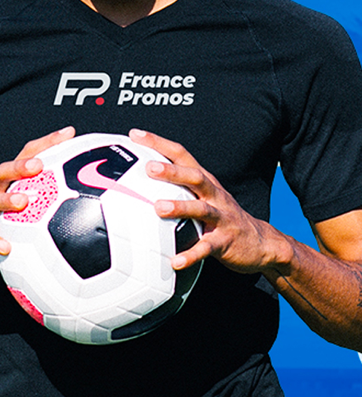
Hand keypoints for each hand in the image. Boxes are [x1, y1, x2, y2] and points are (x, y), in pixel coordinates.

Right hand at [0, 126, 74, 267]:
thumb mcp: (17, 203)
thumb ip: (41, 193)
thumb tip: (78, 189)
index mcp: (9, 180)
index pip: (27, 155)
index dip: (47, 142)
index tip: (69, 133)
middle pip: (4, 171)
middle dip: (20, 166)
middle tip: (39, 165)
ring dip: (7, 199)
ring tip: (23, 202)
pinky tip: (7, 247)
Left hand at [129, 128, 292, 274]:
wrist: (260, 242)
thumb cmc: (221, 217)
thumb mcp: (203, 197)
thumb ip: (177, 188)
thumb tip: (137, 184)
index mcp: (205, 182)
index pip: (181, 155)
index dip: (159, 143)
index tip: (135, 134)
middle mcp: (214, 195)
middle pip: (194, 177)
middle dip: (172, 171)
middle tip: (149, 167)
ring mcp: (221, 217)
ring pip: (201, 209)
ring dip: (181, 207)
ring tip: (159, 208)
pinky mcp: (224, 241)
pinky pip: (206, 248)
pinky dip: (191, 254)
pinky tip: (175, 262)